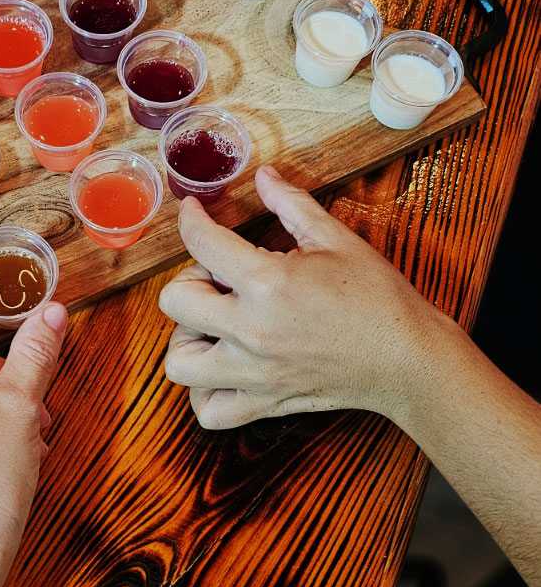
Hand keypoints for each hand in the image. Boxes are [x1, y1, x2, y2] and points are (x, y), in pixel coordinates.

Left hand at [159, 165, 442, 429]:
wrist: (411, 361)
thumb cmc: (378, 298)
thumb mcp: (335, 238)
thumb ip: (291, 203)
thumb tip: (263, 175)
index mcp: (268, 282)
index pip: (201, 243)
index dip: (190, 219)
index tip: (193, 213)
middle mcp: (252, 330)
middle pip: (174, 301)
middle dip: (188, 279)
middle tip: (218, 276)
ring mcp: (255, 372)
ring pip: (178, 363)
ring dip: (186, 337)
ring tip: (214, 323)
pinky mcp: (264, 402)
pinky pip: (208, 411)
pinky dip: (203, 390)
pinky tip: (222, 365)